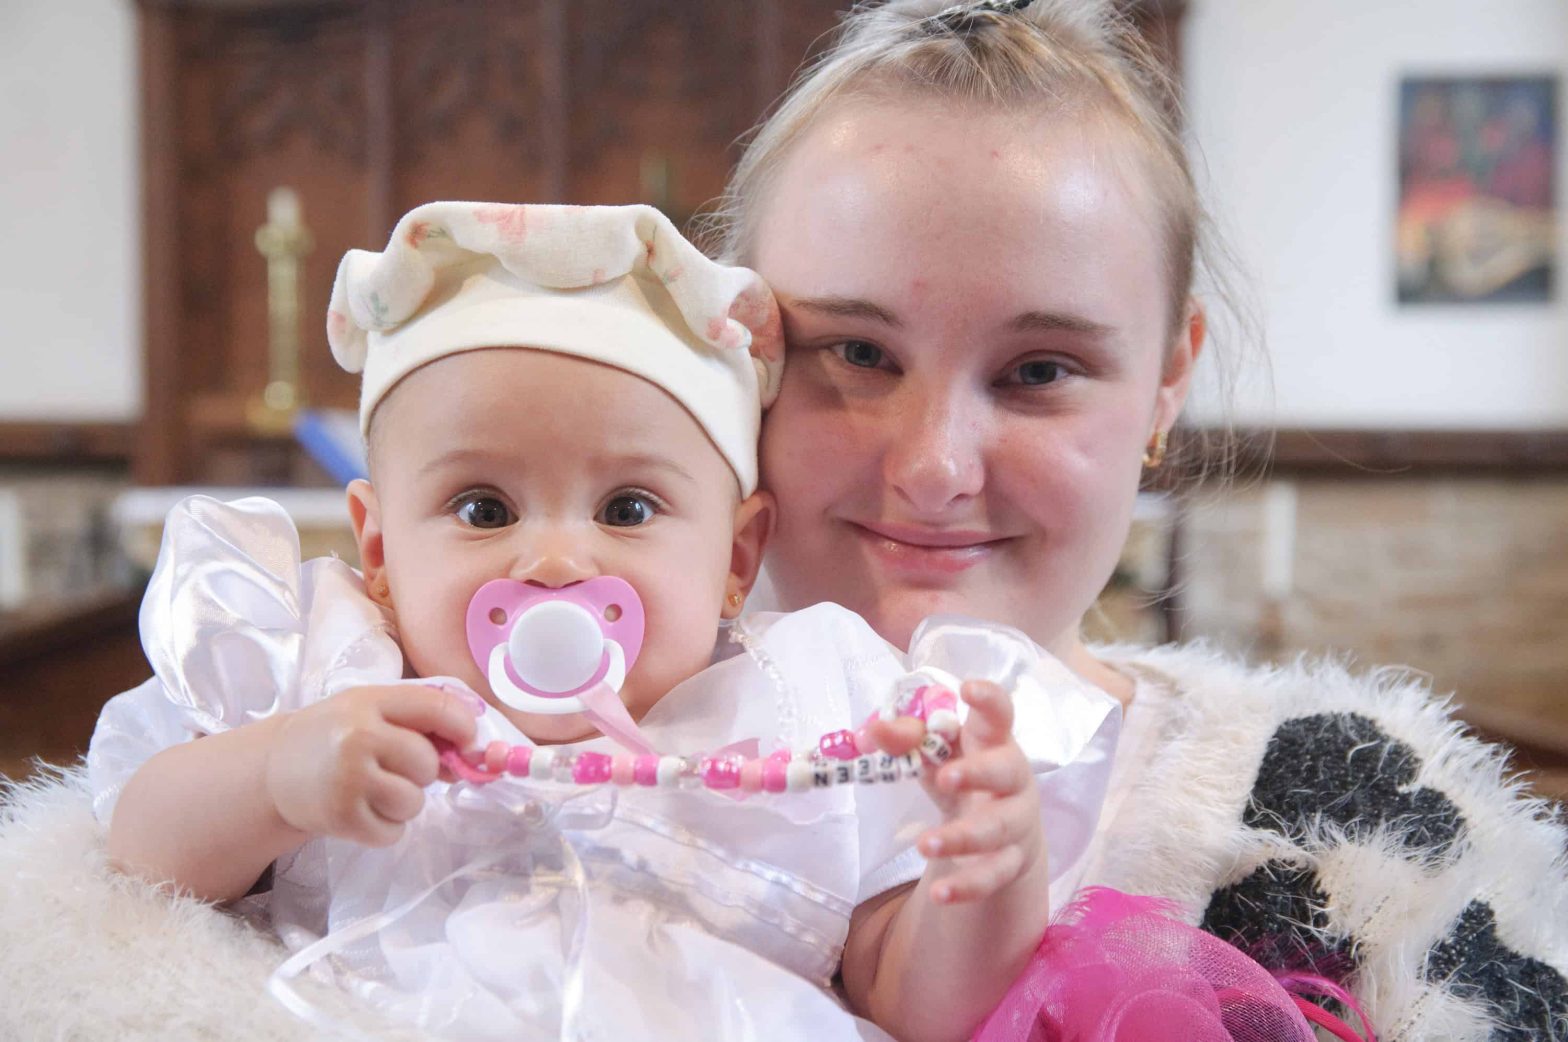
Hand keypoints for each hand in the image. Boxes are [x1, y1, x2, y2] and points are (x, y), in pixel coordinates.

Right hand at [265, 684, 481, 846]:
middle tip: (394, 769)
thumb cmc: (336, 736)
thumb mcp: (371, 712)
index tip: (467, 743)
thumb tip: (476, 751)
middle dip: (422, 772)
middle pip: (426, 763)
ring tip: (375, 790)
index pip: (437, 707)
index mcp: (370, 701)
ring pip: (414, 801)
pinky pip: (393, 831)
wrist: (274, 771)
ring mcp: (348, 779)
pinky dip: (386, 827)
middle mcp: (358, 737)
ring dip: (404, 802)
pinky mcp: (340, 818)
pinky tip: (364, 810)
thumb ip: (420, 722)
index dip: (464, 728)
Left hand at [868, 680, 1044, 904]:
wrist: (1002, 832)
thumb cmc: (963, 773)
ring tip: (925, 845)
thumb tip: (871, 731)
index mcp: (993, 741)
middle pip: (1006, 771)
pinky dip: (967, 886)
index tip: (968, 689)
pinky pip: (993, 875)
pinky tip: (940, 895)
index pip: (999, 714)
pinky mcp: (1011, 861)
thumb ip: (906, 738)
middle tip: (944, 777)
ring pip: (999, 828)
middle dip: (977, 773)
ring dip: (963, 836)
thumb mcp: (935, 753)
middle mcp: (1012, 778)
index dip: (989, 699)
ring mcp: (1016, 821)